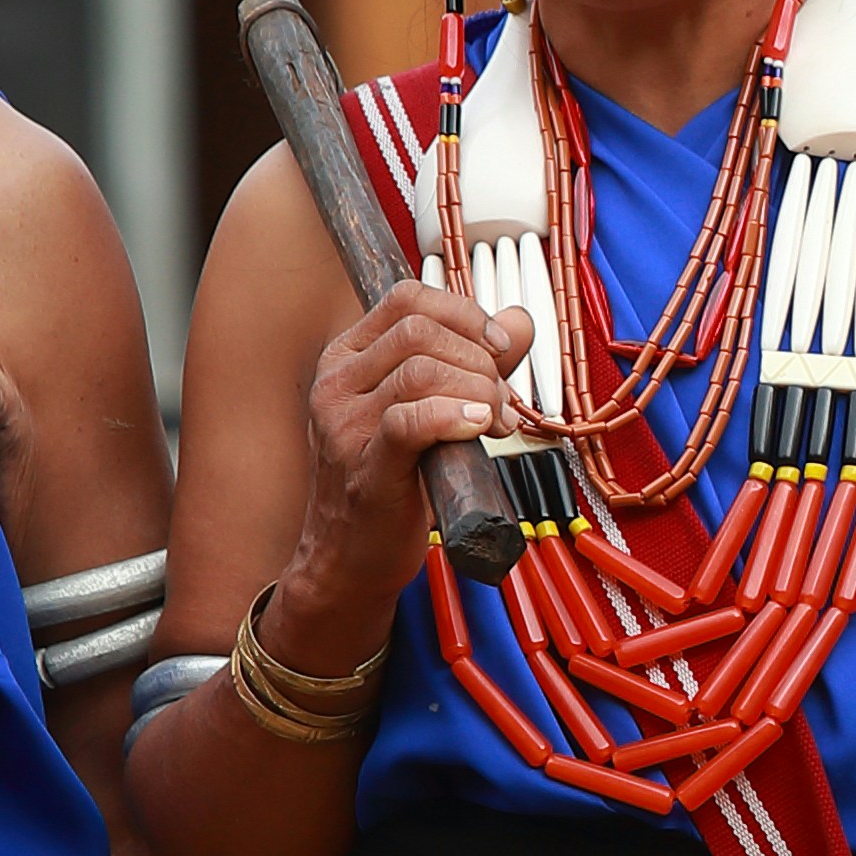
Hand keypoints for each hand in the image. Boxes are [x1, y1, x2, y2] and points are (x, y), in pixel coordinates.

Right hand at [275, 276, 527, 662]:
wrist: (352, 556)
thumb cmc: (394, 480)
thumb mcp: (431, 407)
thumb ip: (475, 361)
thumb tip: (519, 320)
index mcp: (348, 358)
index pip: (408, 298)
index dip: (465, 313)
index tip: (498, 346)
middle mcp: (336, 383)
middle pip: (420, 330)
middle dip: (479, 358)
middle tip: (500, 401)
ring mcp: (342, 425)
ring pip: (420, 370)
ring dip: (478, 391)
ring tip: (494, 423)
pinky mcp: (364, 467)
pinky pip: (410, 419)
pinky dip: (454, 416)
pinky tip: (478, 428)